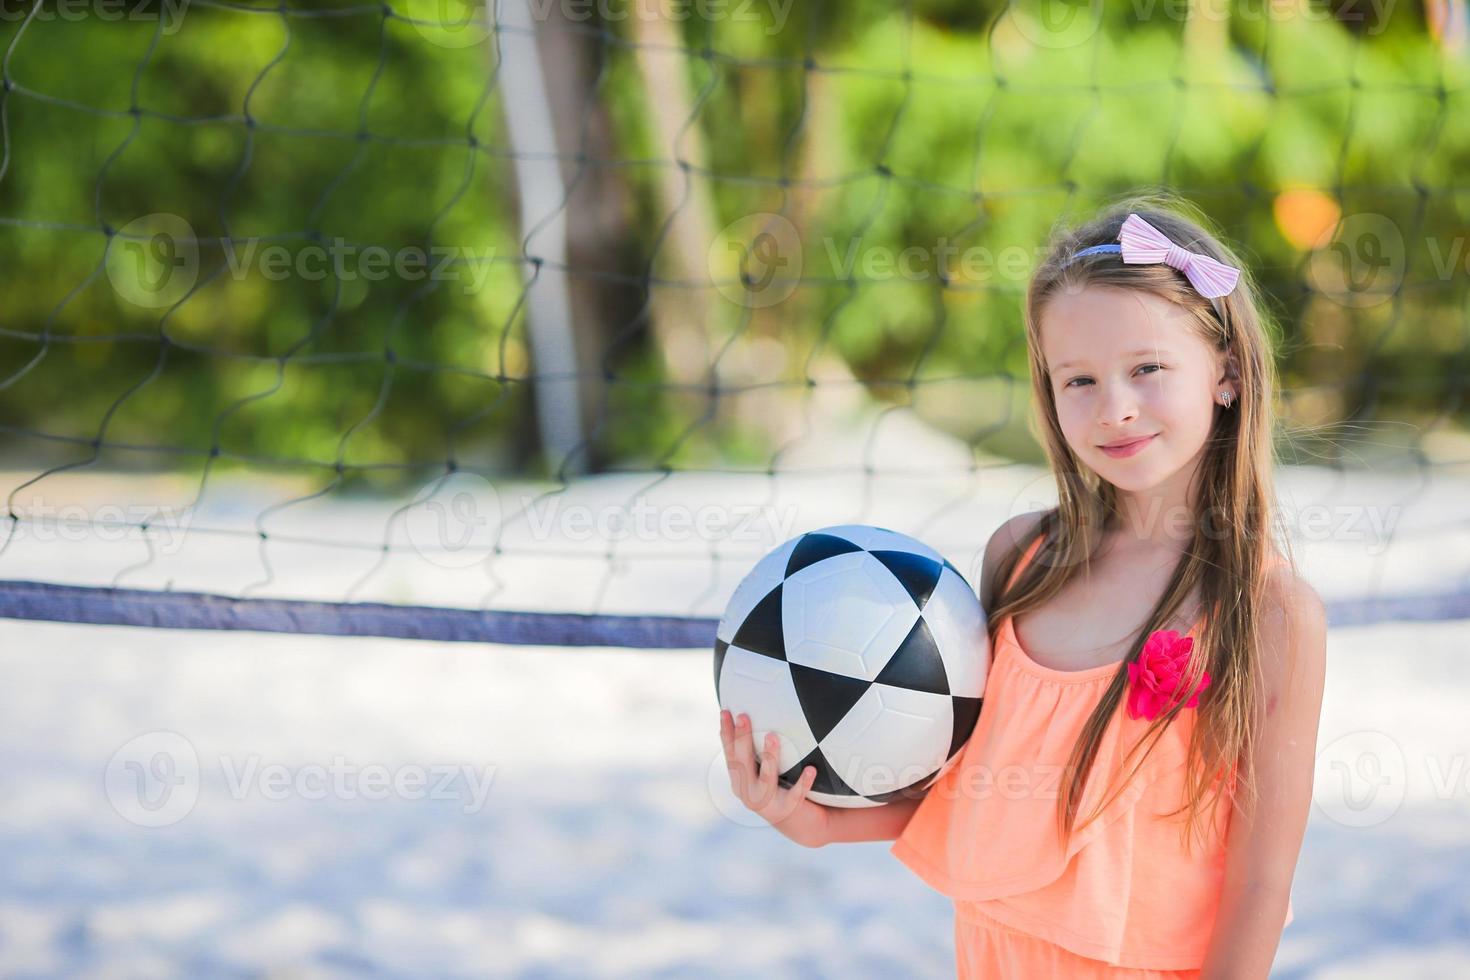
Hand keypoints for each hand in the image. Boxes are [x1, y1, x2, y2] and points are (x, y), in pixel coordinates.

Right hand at [719, 709, 828, 847]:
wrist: (801, 825)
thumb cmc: (781, 788)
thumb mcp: (765, 770)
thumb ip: (758, 751)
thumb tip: (758, 712)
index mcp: (740, 780)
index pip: (730, 753)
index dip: (726, 733)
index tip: (726, 710)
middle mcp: (748, 792)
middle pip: (742, 763)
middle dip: (742, 738)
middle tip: (744, 715)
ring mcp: (766, 803)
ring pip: (765, 778)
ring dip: (769, 757)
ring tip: (773, 735)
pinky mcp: (787, 810)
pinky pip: (796, 795)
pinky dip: (803, 782)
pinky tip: (811, 769)